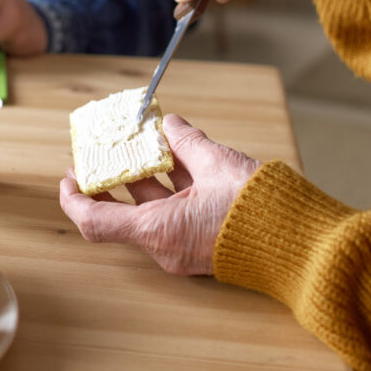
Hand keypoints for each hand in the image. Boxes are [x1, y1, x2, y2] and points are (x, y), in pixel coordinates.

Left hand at [59, 114, 260, 274]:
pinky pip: (170, 213)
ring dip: (139, 180)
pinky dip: (166, 188)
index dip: (72, 199)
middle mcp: (164, 245)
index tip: (68, 177)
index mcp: (158, 230)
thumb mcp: (217, 164)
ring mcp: (181, 247)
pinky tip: (171, 158)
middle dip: (105, 183)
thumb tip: (168, 123)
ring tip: (135, 147)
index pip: (94, 222)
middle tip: (96, 158)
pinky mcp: (199, 243)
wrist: (303, 246)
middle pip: (118, 215)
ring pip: (147, 211)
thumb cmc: (260, 211)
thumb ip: (186, 140)